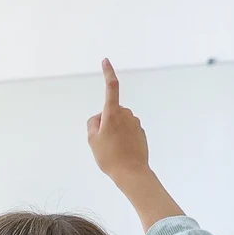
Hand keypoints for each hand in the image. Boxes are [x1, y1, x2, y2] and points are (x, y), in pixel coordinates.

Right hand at [86, 59, 148, 179]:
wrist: (132, 173)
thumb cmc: (110, 157)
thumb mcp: (92, 140)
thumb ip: (93, 124)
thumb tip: (100, 118)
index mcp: (113, 113)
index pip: (111, 87)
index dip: (108, 72)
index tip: (106, 61)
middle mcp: (126, 114)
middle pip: (110, 111)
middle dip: (105, 122)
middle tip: (103, 142)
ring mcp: (135, 123)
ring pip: (119, 122)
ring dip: (114, 131)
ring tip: (113, 149)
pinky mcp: (141, 132)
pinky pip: (127, 130)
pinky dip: (122, 138)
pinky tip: (122, 151)